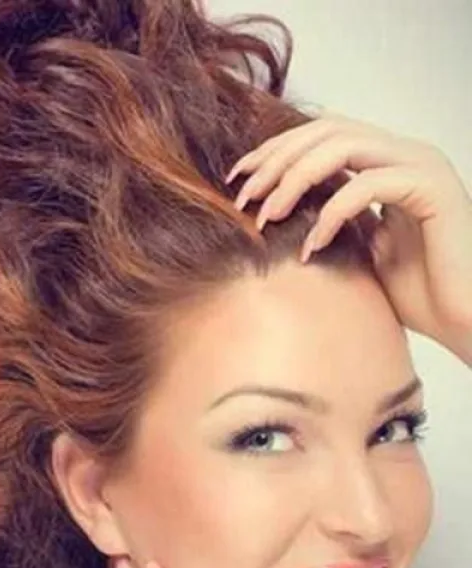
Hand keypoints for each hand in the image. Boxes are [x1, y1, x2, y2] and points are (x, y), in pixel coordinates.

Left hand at [227, 113, 471, 365]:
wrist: (463, 319)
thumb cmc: (413, 291)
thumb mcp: (354, 247)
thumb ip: (326, 217)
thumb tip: (270, 210)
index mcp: (386, 161)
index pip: (321, 134)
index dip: (274, 151)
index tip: (237, 181)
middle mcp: (405, 154)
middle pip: (326, 130)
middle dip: (276, 160)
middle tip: (243, 198)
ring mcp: (422, 167)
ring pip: (343, 146)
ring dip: (294, 179)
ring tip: (267, 217)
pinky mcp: (434, 189)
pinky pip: (367, 185)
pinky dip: (330, 214)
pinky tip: (311, 247)